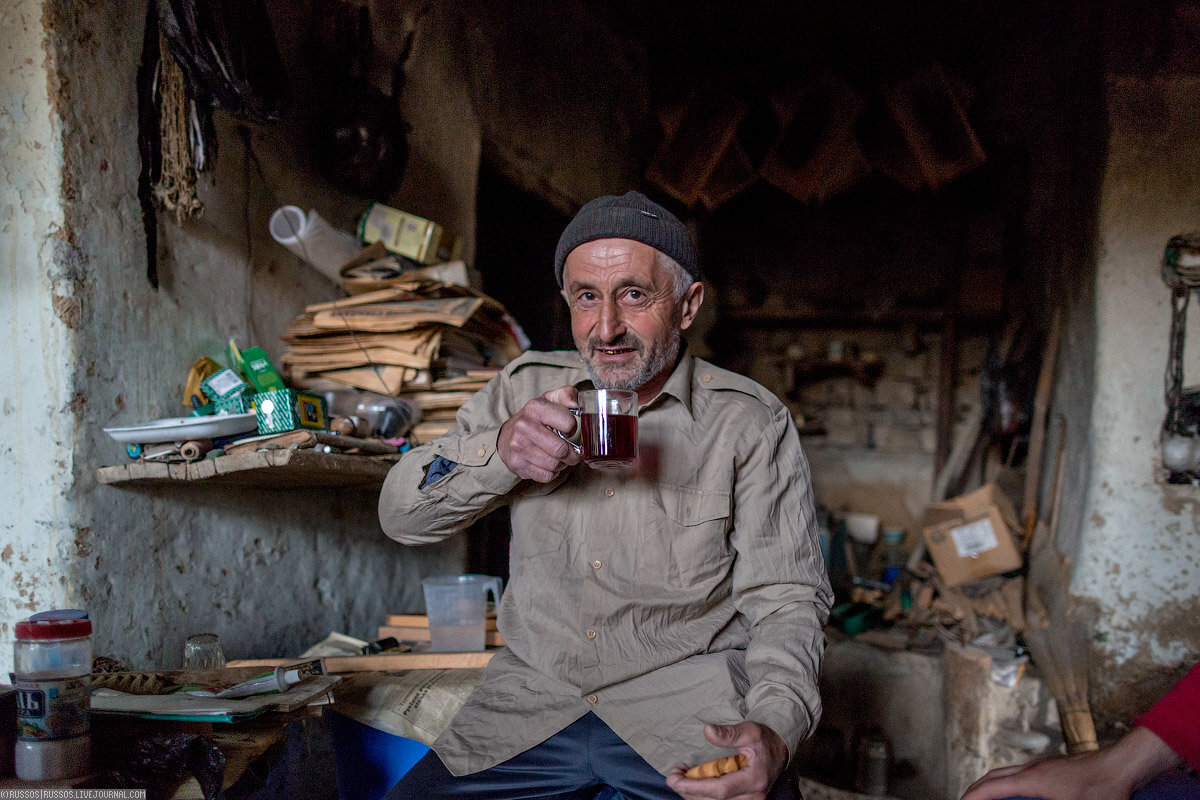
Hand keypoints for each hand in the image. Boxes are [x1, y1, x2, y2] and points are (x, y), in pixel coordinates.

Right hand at [497, 385, 581, 481]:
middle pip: (561, 449)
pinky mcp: (518, 464)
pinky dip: (552, 472)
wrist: (507, 436)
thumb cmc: (535, 418)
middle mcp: (524, 427)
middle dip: (572, 454)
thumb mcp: (549, 400)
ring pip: (555, 465)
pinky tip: (549, 464)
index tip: (569, 430)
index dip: (573, 429)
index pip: (568, 423)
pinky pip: (546, 476)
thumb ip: (566, 394)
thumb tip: (575, 404)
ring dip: (562, 463)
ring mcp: (519, 447)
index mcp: (535, 408)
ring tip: (559, 457)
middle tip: (573, 452)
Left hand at [665, 722, 788, 799]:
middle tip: (672, 775)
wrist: (780, 750)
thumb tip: (707, 731)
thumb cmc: (764, 739)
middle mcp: (752, 796)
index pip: (720, 790)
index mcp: (754, 779)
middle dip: (688, 791)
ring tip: (679, 776)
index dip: (695, 786)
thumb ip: (729, 733)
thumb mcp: (750, 731)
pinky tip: (692, 782)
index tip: (675, 778)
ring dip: (693, 794)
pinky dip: (702, 795)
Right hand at [959, 727, 1181, 799]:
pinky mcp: (1055, 767)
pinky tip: (1018, 794)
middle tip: (966, 799)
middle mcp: (1033, 769)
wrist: (1122, 766)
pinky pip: (1021, 773)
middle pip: (995, 776)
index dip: (974, 796)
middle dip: (977, 788)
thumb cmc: (1103, 789)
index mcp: (1033, 780)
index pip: (993, 787)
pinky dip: (1009, 782)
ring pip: (1008, 772)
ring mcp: (1044, 766)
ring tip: (986, 797)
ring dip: (993, 784)